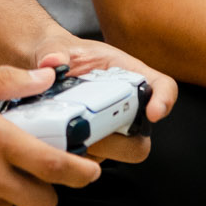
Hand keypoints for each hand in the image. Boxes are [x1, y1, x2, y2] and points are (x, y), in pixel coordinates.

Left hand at [30, 39, 176, 165]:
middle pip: (141, 137)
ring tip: (64, 129)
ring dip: (92, 147)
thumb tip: (53, 62)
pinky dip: (74, 153)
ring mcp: (111, 130)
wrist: (41, 69)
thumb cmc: (60, 55)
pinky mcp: (93, 146)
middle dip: (116, 139)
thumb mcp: (55, 46)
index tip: (153, 113)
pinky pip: (91, 159)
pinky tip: (55, 138)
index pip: (163, 87)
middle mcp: (126, 107)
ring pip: (116, 153)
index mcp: (129, 75)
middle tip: (88, 128)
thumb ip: (54, 51)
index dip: (164, 100)